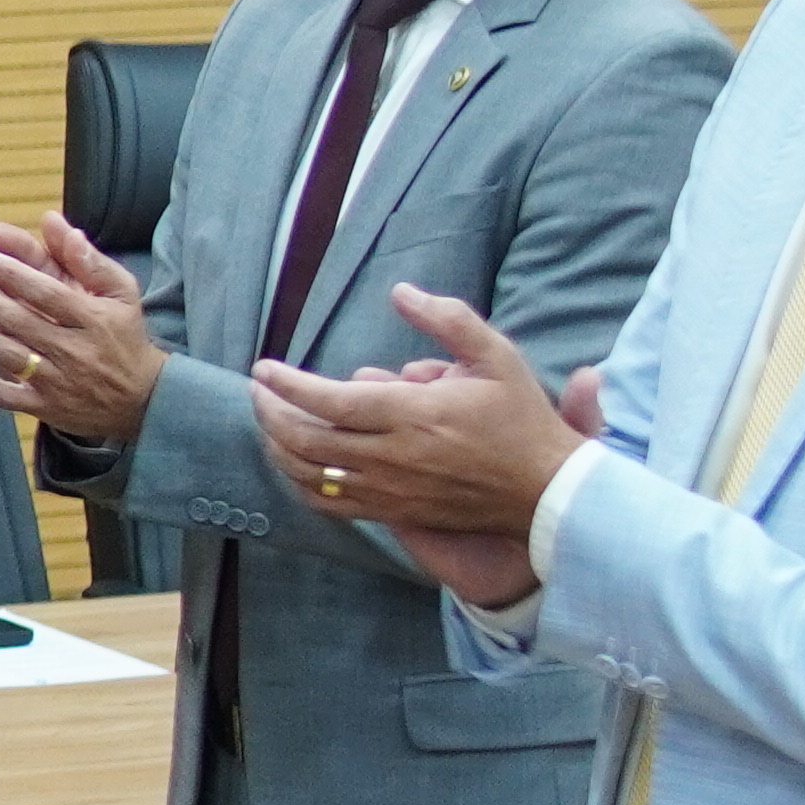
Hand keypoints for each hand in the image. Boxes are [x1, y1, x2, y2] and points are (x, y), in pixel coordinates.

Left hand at [0, 214, 163, 439]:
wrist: (143, 398)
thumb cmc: (125, 336)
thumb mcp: (121, 292)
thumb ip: (88, 259)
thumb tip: (56, 224)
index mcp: (93, 320)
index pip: (49, 296)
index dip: (16, 276)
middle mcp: (73, 351)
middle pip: (19, 322)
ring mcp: (56, 382)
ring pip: (8, 355)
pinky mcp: (43, 407)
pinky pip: (5, 396)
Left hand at [248, 284, 594, 569]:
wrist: (546, 492)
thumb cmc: (522, 420)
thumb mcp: (497, 356)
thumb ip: (448, 319)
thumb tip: (401, 292)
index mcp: (413, 414)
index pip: (330, 401)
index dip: (287, 385)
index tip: (263, 368)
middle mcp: (392, 456)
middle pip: (306, 439)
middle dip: (270, 412)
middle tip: (258, 389)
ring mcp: (389, 490)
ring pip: (310, 474)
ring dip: (277, 447)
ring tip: (268, 419)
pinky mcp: (393, 512)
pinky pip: (330, 504)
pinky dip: (300, 483)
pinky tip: (292, 463)